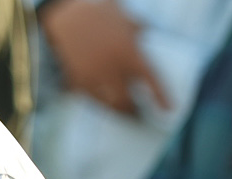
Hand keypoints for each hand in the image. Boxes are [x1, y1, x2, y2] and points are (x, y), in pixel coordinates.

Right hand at [40, 0, 171, 117]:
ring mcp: (94, 77)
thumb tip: (148, 30)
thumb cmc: (96, 11)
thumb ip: (137, 25)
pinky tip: (104, 103)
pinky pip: (92, 99)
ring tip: (123, 112)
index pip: (150, 79)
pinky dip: (100, 103)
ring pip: (109, 104)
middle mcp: (113, 68)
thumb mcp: (122, 14)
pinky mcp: (78, 81)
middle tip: (139, 114)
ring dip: (118, 111)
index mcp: (128, 51)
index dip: (161, 96)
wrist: (63, 15)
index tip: (168, 109)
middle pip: (127, 100)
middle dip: (135, 110)